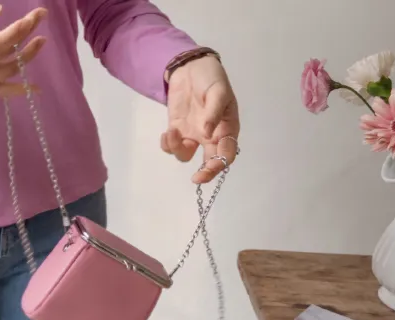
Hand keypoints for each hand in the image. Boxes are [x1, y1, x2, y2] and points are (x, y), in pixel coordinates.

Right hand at [0, 5, 46, 96]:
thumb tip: (0, 12)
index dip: (20, 30)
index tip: (35, 16)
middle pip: (6, 56)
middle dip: (27, 38)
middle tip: (39, 21)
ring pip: (7, 74)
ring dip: (27, 59)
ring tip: (40, 42)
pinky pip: (0, 92)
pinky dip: (19, 90)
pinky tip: (35, 88)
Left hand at [161, 55, 239, 183]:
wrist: (190, 66)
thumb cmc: (211, 77)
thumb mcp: (217, 91)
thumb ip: (214, 112)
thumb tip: (207, 134)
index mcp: (227, 128)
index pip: (227, 152)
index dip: (220, 164)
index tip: (209, 169)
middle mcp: (212, 135)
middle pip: (210, 162)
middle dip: (204, 173)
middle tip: (195, 178)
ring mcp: (193, 134)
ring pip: (186, 155)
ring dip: (178, 149)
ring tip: (172, 132)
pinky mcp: (178, 130)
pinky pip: (172, 146)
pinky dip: (167, 144)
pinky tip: (167, 132)